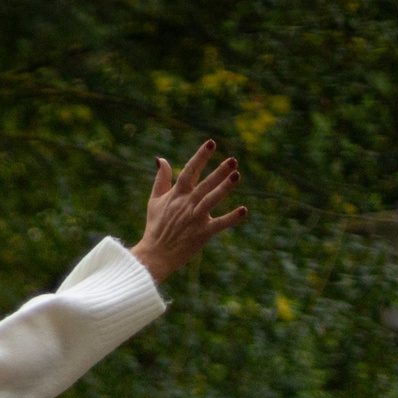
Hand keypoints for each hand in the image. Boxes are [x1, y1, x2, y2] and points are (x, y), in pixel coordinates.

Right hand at [130, 140, 247, 282]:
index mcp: (176, 195)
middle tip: (233, 160)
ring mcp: (195, 218)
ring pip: (211, 200)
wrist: (154, 255)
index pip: (189, 171)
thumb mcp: (154, 200)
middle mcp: (186, 204)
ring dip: (224, 188)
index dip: (201, 156)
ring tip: (237, 176)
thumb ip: (161, 179)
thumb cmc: (156, 226)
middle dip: (219, 172)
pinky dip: (231, 218)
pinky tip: (244, 210)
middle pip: (205, 185)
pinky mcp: (202, 233)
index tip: (212, 143)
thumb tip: (161, 159)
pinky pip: (219, 224)